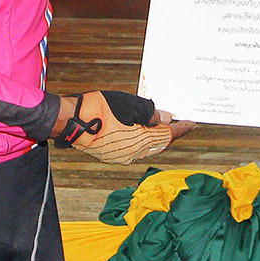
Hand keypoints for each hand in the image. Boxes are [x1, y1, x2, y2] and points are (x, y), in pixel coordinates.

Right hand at [52, 90, 194, 164]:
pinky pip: (132, 147)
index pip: (166, 136)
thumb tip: (164, 118)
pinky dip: (140, 138)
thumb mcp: (128, 104)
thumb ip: (149, 112)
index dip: (180, 129)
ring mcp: (119, 156)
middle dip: (168, 133)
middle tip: (178, 122)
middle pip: (157, 144)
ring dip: (153, 135)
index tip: (192, 123)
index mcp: (139, 142)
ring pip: (145, 147)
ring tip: (159, 123)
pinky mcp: (109, 154)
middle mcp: (131, 154)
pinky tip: (139, 128)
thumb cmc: (97, 109)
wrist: (67, 121)